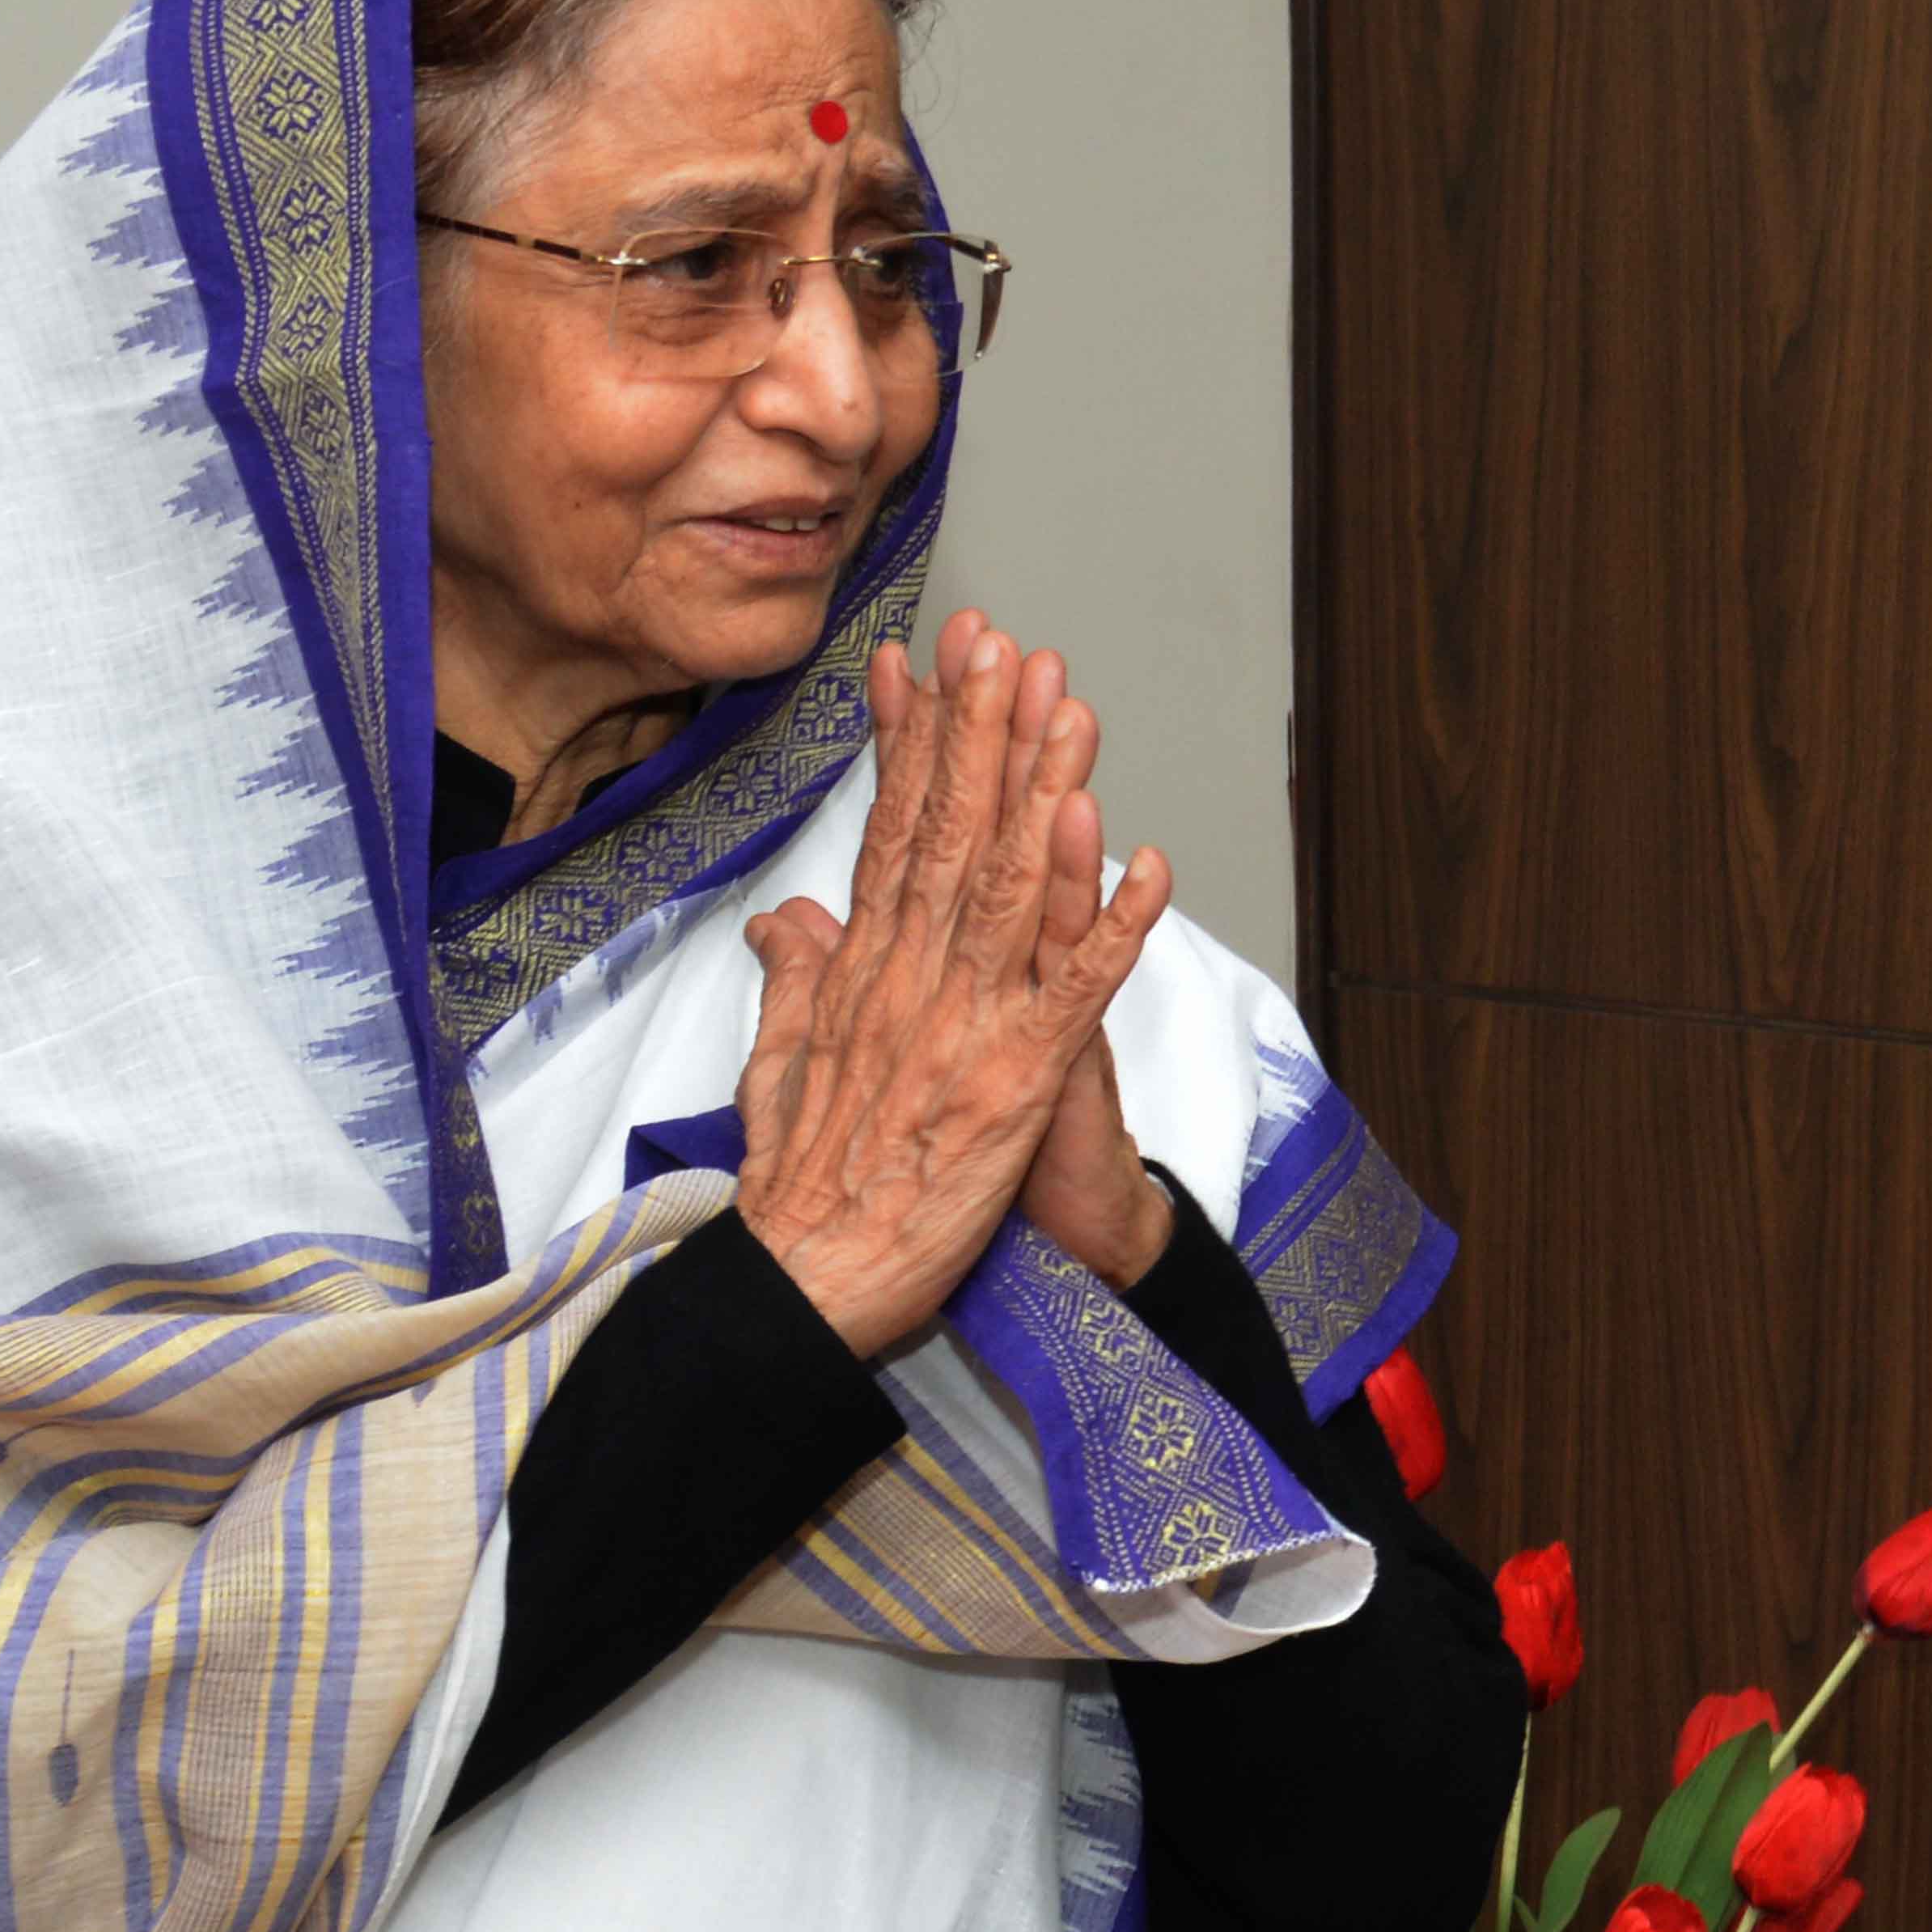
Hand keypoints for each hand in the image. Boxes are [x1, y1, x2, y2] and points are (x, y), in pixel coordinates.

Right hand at [730, 613, 1175, 1353]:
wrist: (806, 1288)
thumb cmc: (801, 1191)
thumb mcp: (780, 1069)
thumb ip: (794, 983)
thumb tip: (786, 917)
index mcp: (864, 973)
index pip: (892, 833)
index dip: (914, 743)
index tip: (927, 663)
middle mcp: (910, 980)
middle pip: (951, 834)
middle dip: (981, 732)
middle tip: (1003, 642)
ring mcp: (964, 1026)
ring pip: (1011, 888)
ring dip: (1047, 794)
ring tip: (1070, 711)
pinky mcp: (1014, 1083)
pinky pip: (1076, 993)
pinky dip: (1113, 928)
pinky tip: (1150, 867)